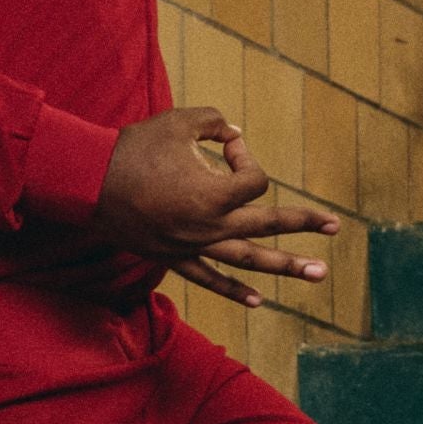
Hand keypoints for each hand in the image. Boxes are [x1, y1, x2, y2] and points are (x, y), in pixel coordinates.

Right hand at [95, 106, 338, 306]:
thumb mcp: (177, 122)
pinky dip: (233, 290)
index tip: (223, 145)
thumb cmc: (132, 149)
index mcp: (213, 193)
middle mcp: (210, 226)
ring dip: (283, 266)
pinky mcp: (174, 258)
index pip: (255, 181)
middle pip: (267, 226)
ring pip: (247, 260)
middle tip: (335, 227)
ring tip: (317, 275)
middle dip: (303, 225)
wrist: (87, 184)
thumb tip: (234, 135)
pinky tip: (257, 302)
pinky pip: (209, 278)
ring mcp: (193, 247)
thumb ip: (214, 121)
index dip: (244, 158)